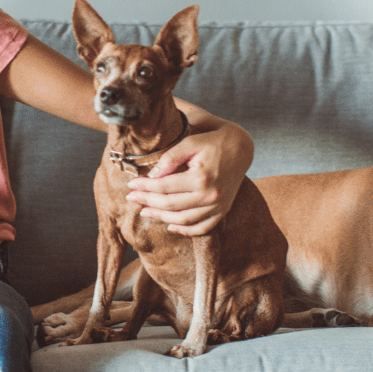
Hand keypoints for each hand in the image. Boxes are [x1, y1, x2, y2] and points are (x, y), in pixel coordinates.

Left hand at [124, 123, 251, 236]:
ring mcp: (218, 206)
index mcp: (201, 177)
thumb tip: (151, 175)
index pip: (164, 186)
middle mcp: (210, 195)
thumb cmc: (213, 141)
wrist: (242, 148)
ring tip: (145, 211)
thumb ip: (170, 158)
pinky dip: (186, 230)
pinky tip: (170, 226)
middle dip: (147, 202)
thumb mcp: (191, 142)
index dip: (144, 187)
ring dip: (161, 217)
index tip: (131, 185)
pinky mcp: (223, 210)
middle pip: (170, 205)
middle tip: (131, 198)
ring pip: (183, 220)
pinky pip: (203, 228)